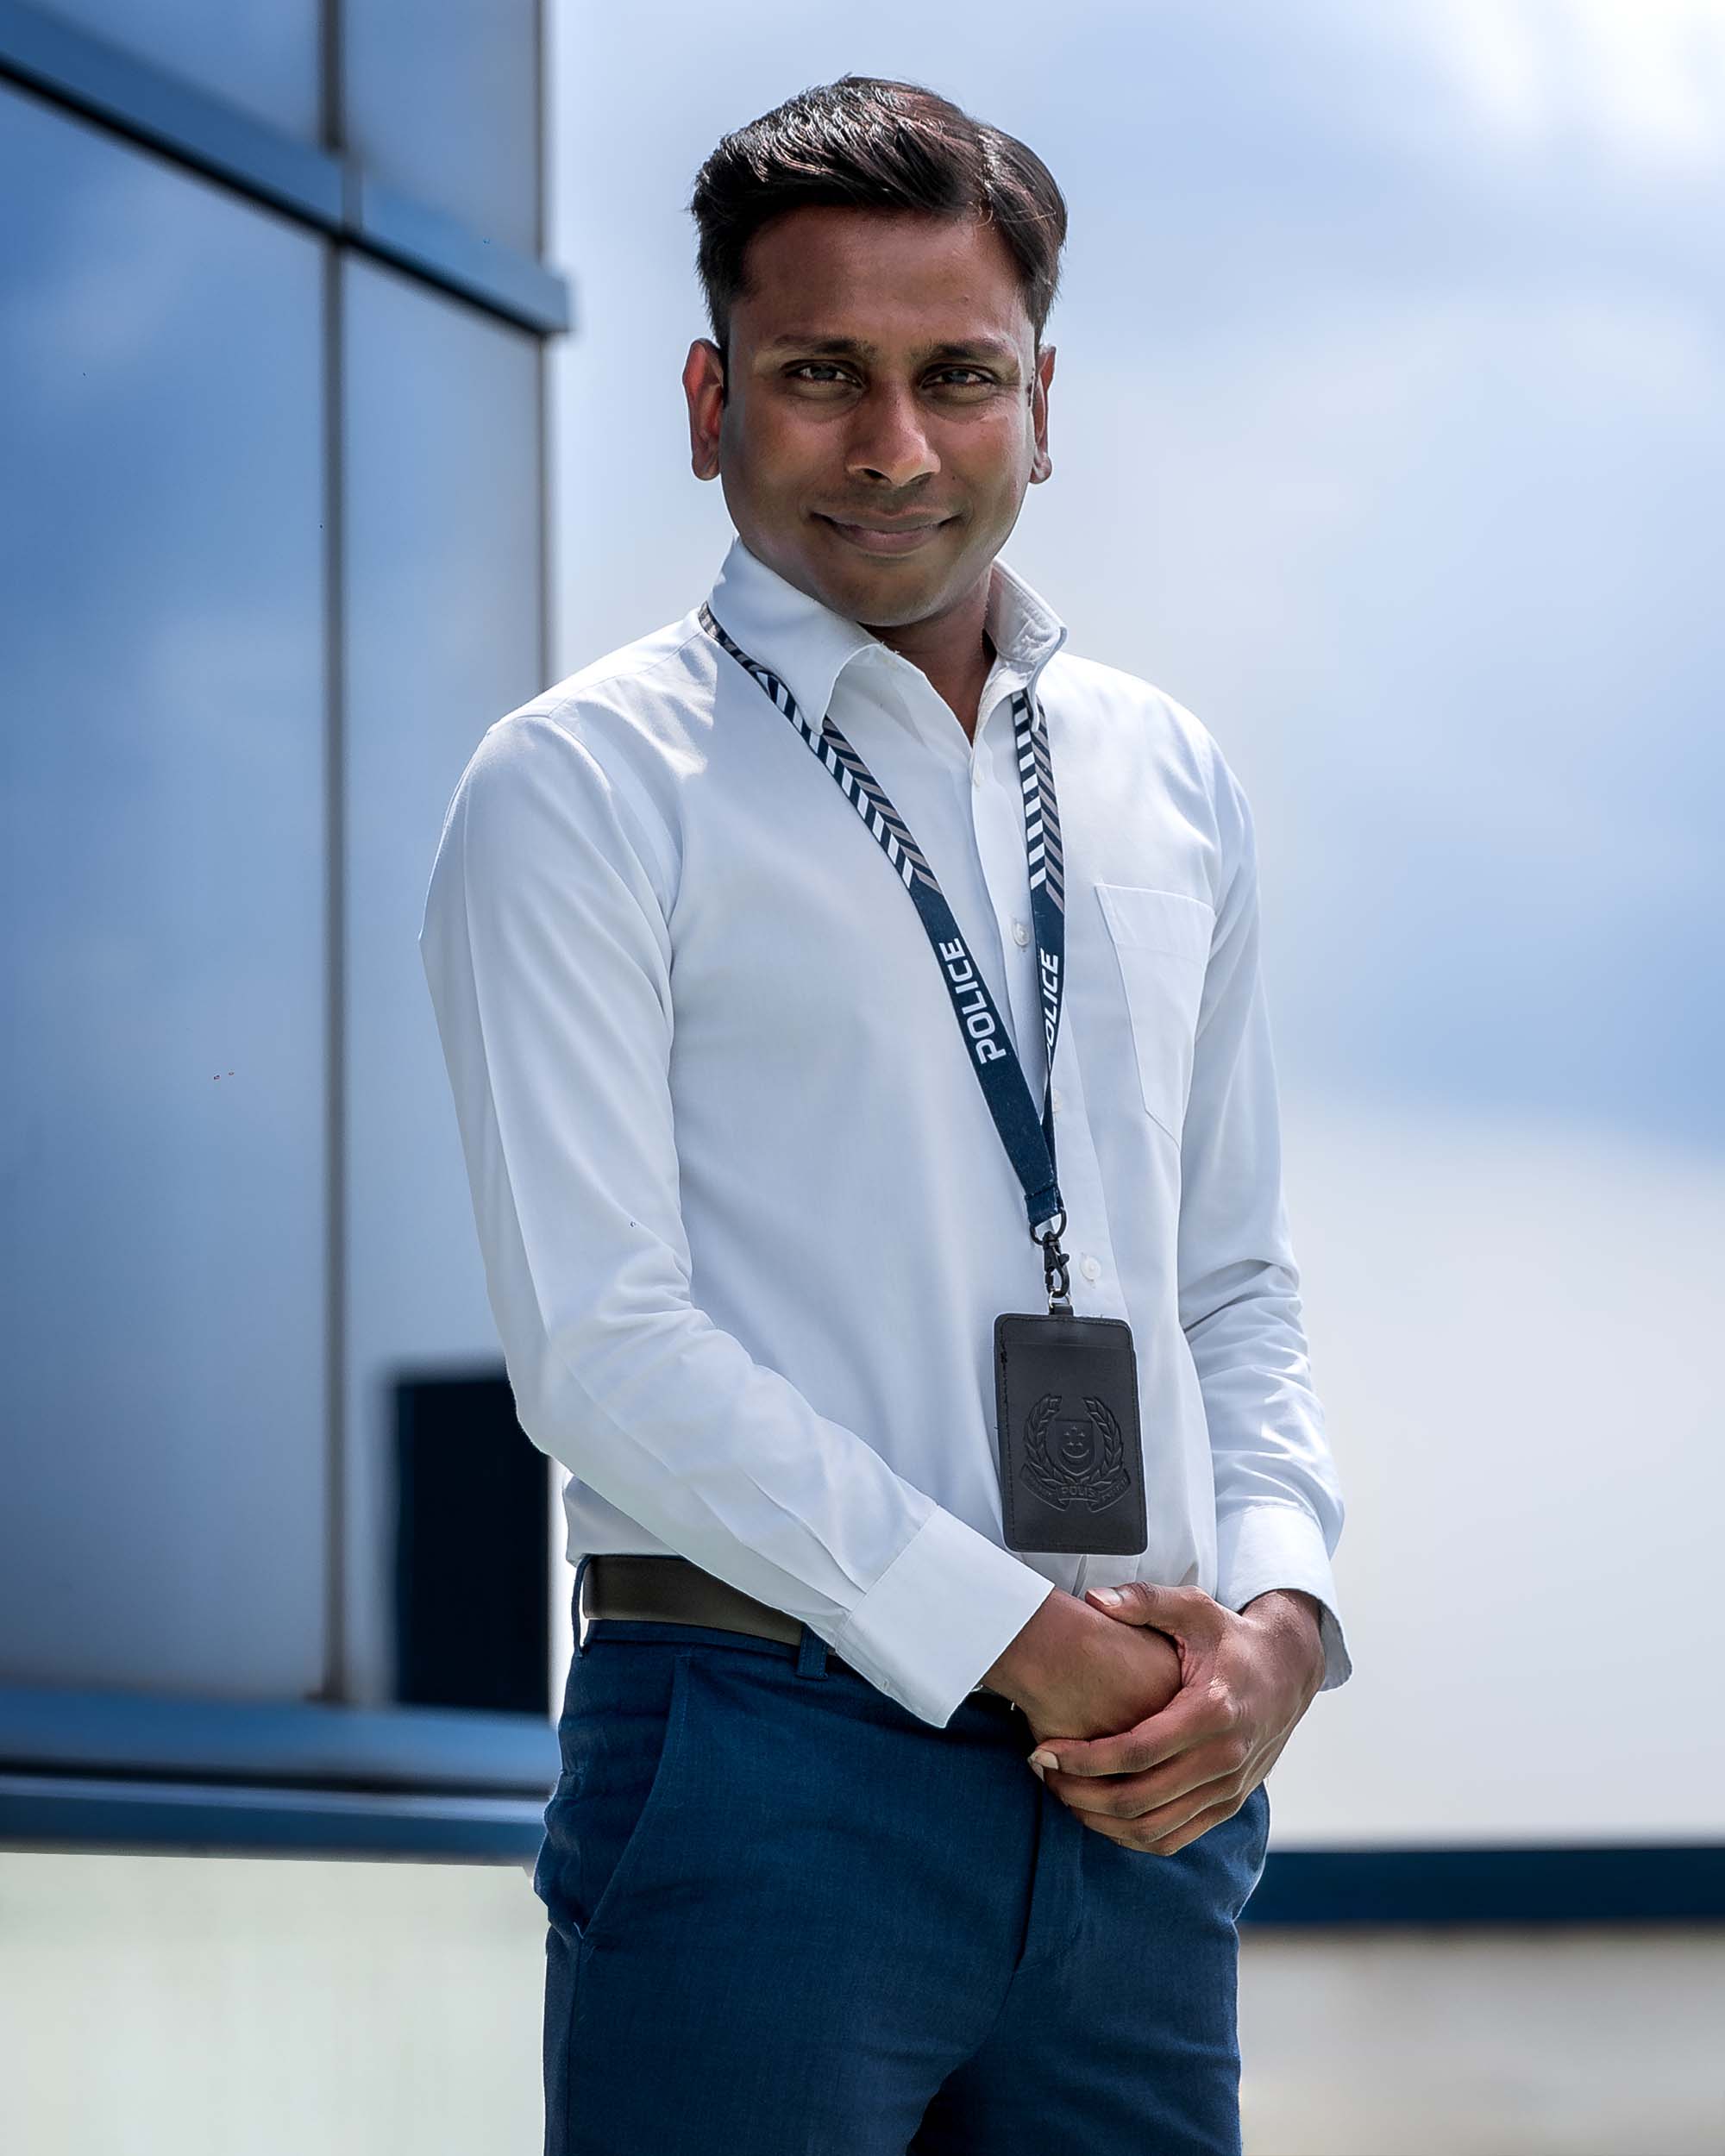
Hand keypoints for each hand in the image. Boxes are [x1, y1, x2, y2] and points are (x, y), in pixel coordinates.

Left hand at [1025, 1584, 1325, 1854]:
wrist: (1287, 1670)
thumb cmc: (1229, 1636)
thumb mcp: (1193, 1607)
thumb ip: (1144, 1600)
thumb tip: (1094, 1599)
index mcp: (1213, 1709)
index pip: (1137, 1752)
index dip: (1083, 1759)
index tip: (1043, 1752)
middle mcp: (1225, 1757)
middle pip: (1140, 1799)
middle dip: (1080, 1793)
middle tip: (1041, 1773)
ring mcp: (1230, 1788)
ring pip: (1154, 1828)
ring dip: (1099, 1820)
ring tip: (1061, 1793)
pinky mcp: (1229, 1804)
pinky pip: (1173, 1839)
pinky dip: (1129, 1836)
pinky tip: (1097, 1813)